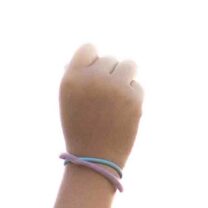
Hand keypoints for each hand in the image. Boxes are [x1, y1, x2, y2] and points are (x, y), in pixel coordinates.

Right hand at [59, 44, 142, 167]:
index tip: (95, 72)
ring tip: (118, 95)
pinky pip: (138, 86)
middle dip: (110, 74)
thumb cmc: (80, 128)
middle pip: (110, 59)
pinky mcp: (133, 98)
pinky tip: (122, 113)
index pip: (88, 48)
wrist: (94, 159)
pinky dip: (133, 97)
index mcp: (72, 78)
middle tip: (105, 97)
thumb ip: (80, 77)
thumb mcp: (70, 100)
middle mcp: (93, 78)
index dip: (93, 60)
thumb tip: (95, 56)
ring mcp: (115, 87)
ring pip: (129, 65)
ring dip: (126, 77)